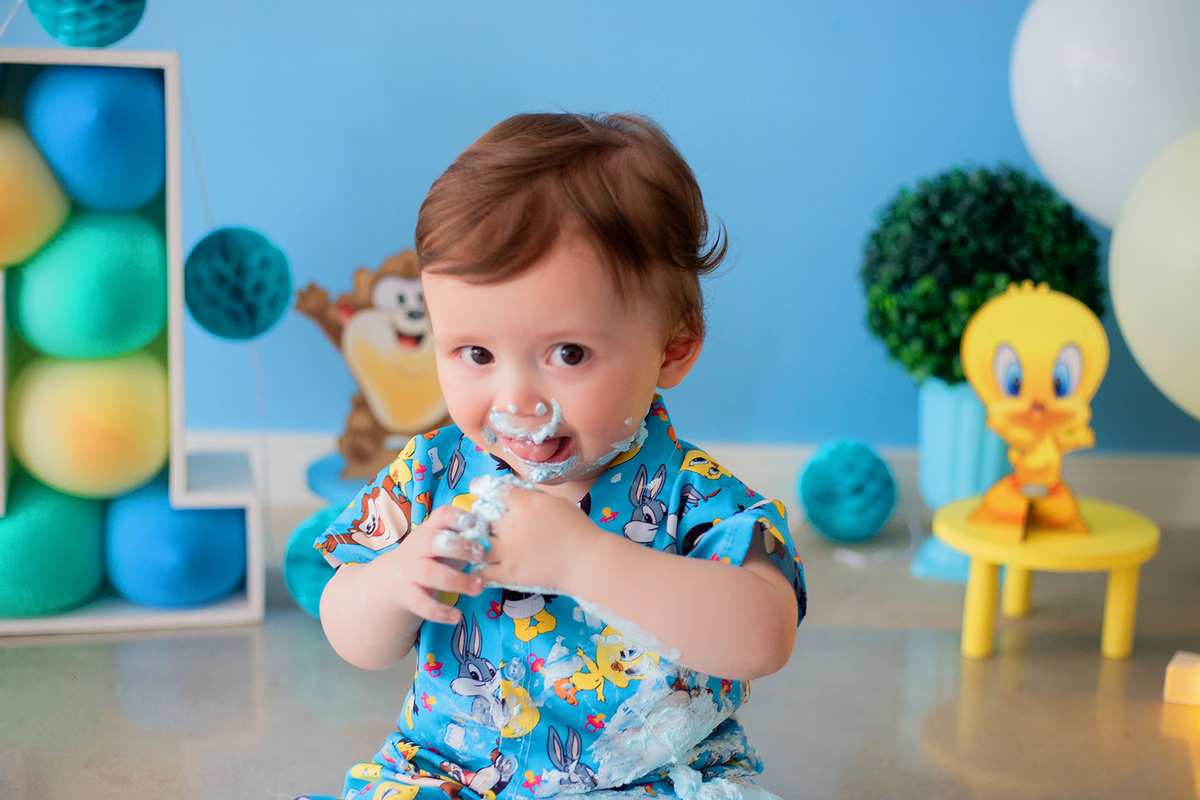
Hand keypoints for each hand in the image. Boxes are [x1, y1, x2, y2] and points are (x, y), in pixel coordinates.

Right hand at [374, 505, 485, 624]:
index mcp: (431, 529)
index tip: (478, 526)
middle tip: (482, 556)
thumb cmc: (433, 556)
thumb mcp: (445, 541)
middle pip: (434, 541)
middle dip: (459, 547)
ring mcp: (411, 571)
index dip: (459, 518)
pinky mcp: (408, 594)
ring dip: (457, 580)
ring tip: (479, 587)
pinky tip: (457, 616)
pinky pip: (421, 604)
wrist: (394, 579)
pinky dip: (439, 611)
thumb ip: (466, 538)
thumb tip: (500, 537)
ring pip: (430, 573)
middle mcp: (418, 547)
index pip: (442, 515)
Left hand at [476, 483, 602, 593]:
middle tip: (483, 518)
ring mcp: (507, 550)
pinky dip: (480, 567)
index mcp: (524, 503)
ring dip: (476, 541)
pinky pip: (482, 569)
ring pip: (476, 542)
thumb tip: (515, 495)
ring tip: (479, 543)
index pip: (492, 489)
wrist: (587, 561)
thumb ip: (532, 497)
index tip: (477, 488)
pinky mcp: (508, 573)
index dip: (482, 487)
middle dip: (480, 514)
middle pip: (481, 514)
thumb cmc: (577, 529)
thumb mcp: (556, 502)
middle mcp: (511, 524)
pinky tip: (484, 564)